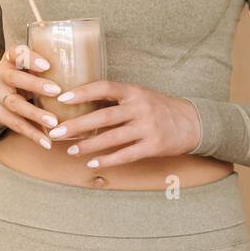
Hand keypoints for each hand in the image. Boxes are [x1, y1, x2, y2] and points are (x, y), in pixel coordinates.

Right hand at [0, 45, 63, 147]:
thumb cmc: (23, 78)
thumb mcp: (30, 68)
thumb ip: (49, 68)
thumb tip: (89, 71)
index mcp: (10, 60)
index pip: (16, 52)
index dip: (30, 58)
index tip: (47, 65)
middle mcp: (0, 75)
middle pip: (14, 78)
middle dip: (35, 85)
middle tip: (56, 91)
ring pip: (15, 104)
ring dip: (35, 114)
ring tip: (54, 122)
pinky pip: (16, 125)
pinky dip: (32, 134)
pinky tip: (47, 142)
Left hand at [44, 82, 201, 166]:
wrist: (193, 123)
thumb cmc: (160, 108)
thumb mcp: (141, 96)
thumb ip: (117, 99)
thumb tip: (82, 105)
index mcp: (134, 91)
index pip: (105, 87)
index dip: (82, 92)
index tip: (62, 98)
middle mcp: (140, 108)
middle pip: (103, 117)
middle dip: (76, 125)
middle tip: (55, 132)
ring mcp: (147, 127)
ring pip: (111, 138)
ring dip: (88, 145)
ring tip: (70, 150)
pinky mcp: (153, 146)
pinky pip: (126, 154)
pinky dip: (107, 160)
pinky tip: (92, 163)